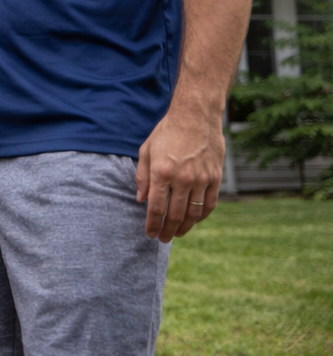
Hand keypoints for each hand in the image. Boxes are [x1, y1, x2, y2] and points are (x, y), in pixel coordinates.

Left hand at [137, 104, 223, 240]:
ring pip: (194, 213)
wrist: (195, 116)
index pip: (156, 208)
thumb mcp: (146, 151)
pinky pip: (210, 204)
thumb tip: (140, 200)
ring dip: (185, 227)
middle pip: (175, 215)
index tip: (149, 234)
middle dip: (167, 230)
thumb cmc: (167, 132)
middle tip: (162, 239)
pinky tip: (194, 221)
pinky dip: (202, 216)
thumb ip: (142, 177)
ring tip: (177, 233)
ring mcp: (201, 179)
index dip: (152, 224)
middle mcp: (182, 179)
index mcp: (162, 172)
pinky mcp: (216, 177)